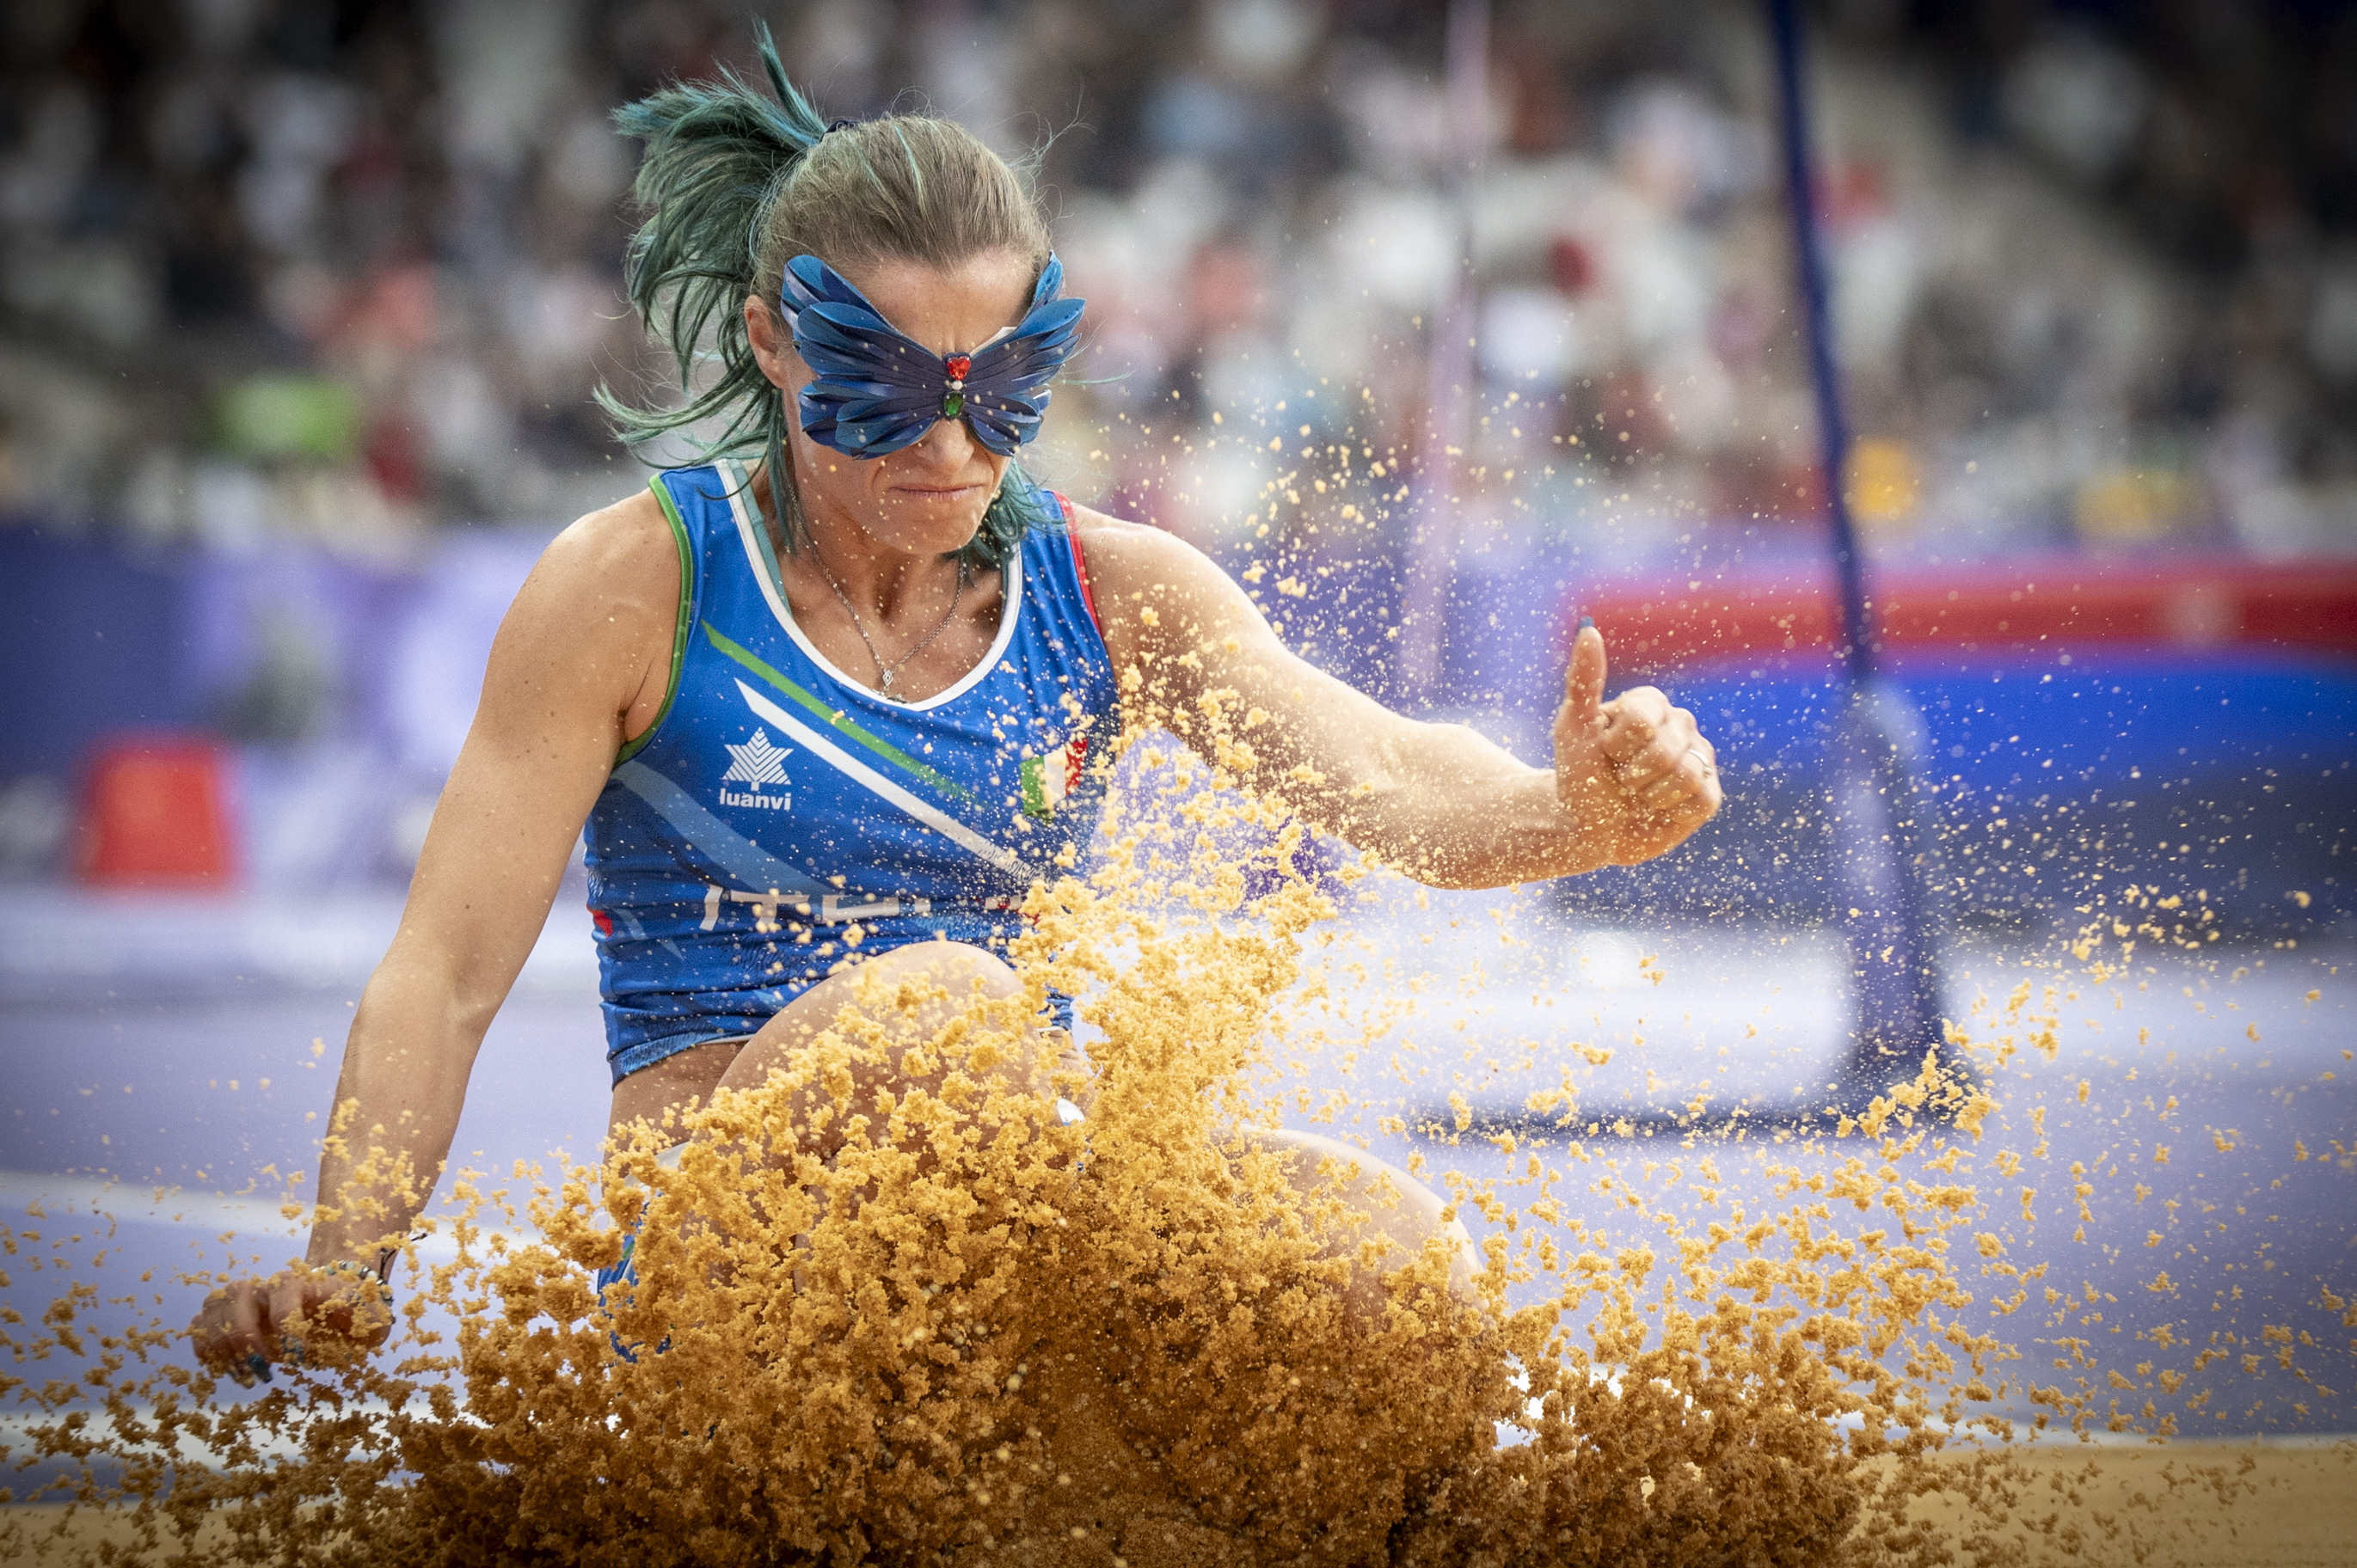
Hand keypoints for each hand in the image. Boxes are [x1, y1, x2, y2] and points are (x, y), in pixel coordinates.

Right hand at [189, 1263, 394, 1385]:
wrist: (330, 1298)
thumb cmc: (349, 1312)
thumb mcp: (369, 1315)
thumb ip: (370, 1317)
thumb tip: (361, 1322)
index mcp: (302, 1281)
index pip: (286, 1293)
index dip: (287, 1326)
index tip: (297, 1360)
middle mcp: (267, 1285)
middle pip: (238, 1293)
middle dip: (244, 1335)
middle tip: (261, 1370)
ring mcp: (244, 1298)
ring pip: (214, 1305)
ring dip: (220, 1344)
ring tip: (243, 1376)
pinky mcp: (226, 1315)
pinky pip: (200, 1323)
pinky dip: (204, 1346)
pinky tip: (221, 1369)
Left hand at [1551, 621, 1721, 866]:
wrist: (1587, 828)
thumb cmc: (1580, 775)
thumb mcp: (1572, 728)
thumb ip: (1583, 679)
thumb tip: (1588, 629)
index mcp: (1650, 703)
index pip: (1642, 719)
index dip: (1614, 745)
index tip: (1603, 751)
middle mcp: (1680, 724)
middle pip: (1663, 750)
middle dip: (1630, 774)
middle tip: (1619, 779)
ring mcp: (1699, 758)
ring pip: (1685, 775)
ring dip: (1648, 795)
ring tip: (1636, 796)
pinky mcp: (1709, 794)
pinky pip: (1701, 799)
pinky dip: (1669, 812)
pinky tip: (1656, 809)